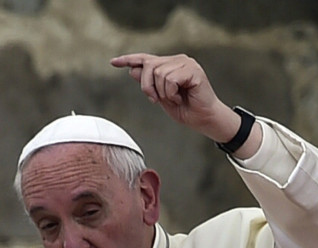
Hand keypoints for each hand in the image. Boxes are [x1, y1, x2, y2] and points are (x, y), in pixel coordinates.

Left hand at [111, 53, 239, 142]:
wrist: (204, 119)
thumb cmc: (185, 110)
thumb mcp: (160, 97)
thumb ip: (149, 84)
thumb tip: (132, 70)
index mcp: (169, 65)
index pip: (146, 59)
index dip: (129, 60)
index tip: (113, 62)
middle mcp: (177, 60)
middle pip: (149, 66)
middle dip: (147, 86)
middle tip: (156, 100)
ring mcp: (186, 63)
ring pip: (159, 73)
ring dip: (163, 93)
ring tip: (175, 99)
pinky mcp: (193, 70)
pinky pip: (170, 79)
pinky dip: (171, 93)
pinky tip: (181, 98)